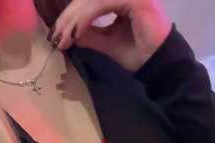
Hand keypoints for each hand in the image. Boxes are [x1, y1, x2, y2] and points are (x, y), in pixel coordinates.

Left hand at [50, 0, 171, 71]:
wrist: (158, 64)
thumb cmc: (137, 54)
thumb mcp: (106, 42)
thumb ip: (89, 33)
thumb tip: (67, 32)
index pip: (90, 0)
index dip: (71, 16)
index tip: (58, 35)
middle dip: (69, 17)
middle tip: (56, 37)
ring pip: (92, 0)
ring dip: (74, 19)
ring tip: (64, 38)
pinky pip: (101, 4)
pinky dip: (86, 18)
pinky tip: (77, 34)